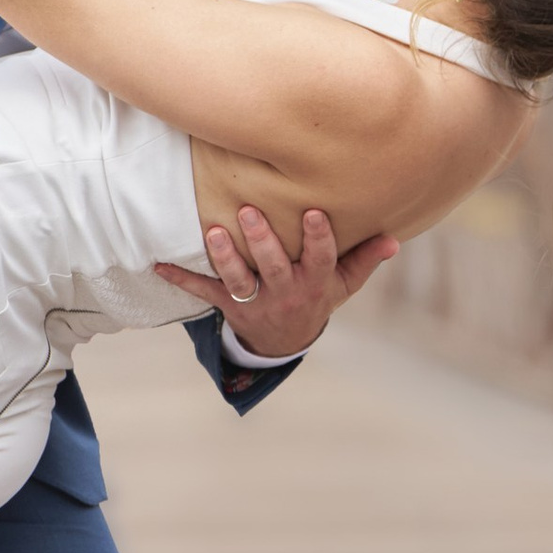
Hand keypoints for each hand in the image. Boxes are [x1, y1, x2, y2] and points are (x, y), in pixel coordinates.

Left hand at [154, 206, 397, 356]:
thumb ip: (365, 259)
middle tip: (248, 212)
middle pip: (275, 267)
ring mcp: (256, 300)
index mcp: (315, 282)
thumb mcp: (344, 284)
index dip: (317, 238)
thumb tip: (394, 239)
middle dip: (262, 241)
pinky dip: (180, 279)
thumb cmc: (317, 296)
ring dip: (224, 258)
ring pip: (240, 280)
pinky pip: (204, 292)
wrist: (285, 340)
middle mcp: (286, 292)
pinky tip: (158, 265)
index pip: (320, 259)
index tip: (313, 212)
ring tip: (212, 232)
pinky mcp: (230, 305)